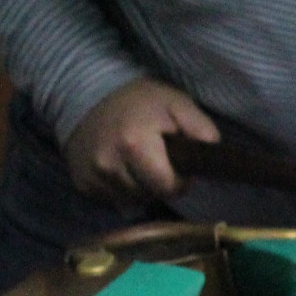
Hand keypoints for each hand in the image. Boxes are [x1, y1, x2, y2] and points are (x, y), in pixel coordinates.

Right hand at [62, 79, 219, 203]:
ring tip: (138, 162)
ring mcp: (92, 176)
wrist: (88, 94)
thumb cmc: (140, 100)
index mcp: (134, 144)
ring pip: (130, 201)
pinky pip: (111, 199)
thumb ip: (200, 128)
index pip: (167, 188)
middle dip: (159, 184)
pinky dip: (120, 188)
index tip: (177, 164)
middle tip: (158, 160)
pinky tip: (121, 167)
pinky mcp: (81, 183)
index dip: (179, 180)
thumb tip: (214, 153)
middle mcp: (108, 164)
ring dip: (139, 187)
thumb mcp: (177, 103)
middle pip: (149, 197)